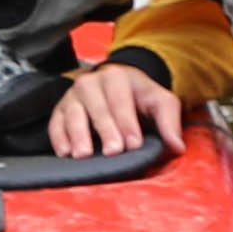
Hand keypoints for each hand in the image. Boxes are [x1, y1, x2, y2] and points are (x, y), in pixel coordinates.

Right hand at [48, 57, 183, 161]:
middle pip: (96, 106)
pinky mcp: (60, 110)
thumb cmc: (139, 96)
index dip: (127, 122)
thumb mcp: (160, 102)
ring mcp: (73, 96)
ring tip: (84, 155)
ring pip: (73, 113)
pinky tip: (65, 153)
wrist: (117, 85)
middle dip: (105, 130)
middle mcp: (91, 82)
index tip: (134, 143)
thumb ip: (169, 122)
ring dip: (78, 135)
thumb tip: (177, 147)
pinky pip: (55, 123)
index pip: (121, 100)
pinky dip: (59, 138)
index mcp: (117, 77)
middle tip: (113, 151)